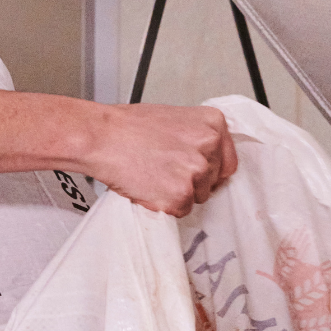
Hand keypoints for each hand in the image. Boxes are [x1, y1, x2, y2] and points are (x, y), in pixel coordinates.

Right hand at [80, 104, 236, 216]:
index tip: (198, 173)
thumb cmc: (129, 126)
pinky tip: (148, 186)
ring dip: (178, 193)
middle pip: (212, 181)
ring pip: (197, 197)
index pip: (228, 162)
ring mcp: (196, 172)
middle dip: (192, 181)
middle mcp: (209, 146)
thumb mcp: (175, 119)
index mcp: (212, 124)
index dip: (211, 171)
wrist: (102, 137)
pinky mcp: (180, 195)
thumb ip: (197, 137)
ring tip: (153, 175)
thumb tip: (207, 158)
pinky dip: (164, 205)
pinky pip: (180, 210)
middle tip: (164, 170)